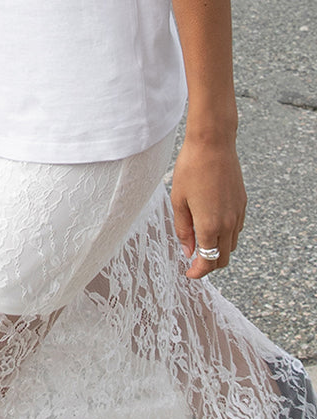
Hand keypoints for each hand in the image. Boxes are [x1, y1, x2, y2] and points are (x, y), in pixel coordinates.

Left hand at [170, 134, 246, 279]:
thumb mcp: (178, 203)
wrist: (213, 143)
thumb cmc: (191, 169)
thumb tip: (189, 251)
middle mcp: (228, 223)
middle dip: (209, 265)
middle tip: (194, 262)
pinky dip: (226, 236)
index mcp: (209, 226)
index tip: (189, 273)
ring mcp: (237, 213)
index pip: (208, 262)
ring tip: (201, 244)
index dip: (198, 273)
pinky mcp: (242, 203)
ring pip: (232, 245)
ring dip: (218, 251)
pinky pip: (236, 229)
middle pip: (223, 259)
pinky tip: (212, 228)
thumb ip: (183, 231)